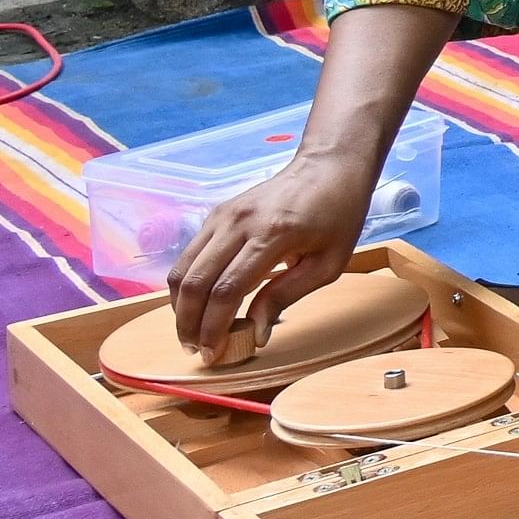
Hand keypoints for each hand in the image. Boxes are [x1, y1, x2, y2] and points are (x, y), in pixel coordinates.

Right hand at [166, 153, 376, 351]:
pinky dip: (187, 284)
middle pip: (195, 282)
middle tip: (195, 350)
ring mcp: (222, 215)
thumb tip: (255, 332)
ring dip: (180, 306)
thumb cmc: (338, 214)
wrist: (329, 166)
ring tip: (192, 332)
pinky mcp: (216, 213)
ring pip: (182, 268)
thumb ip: (286, 295)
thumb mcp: (328, 263)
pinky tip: (199, 304)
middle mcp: (238, 223)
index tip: (213, 353)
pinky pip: (189, 254)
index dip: (213, 327)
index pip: (226, 290)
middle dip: (188, 323)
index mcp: (272, 235)